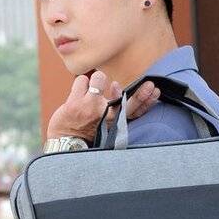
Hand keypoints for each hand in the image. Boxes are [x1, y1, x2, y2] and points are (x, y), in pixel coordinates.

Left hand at [46, 70, 160, 143]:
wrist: (64, 139)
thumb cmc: (85, 126)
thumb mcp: (103, 119)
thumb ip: (113, 103)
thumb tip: (117, 84)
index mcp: (112, 121)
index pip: (134, 111)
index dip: (146, 100)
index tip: (154, 91)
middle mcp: (104, 116)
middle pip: (128, 102)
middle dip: (141, 93)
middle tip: (149, 85)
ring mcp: (90, 108)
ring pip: (99, 78)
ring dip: (95, 81)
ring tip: (89, 92)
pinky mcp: (75, 102)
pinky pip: (82, 80)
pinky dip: (80, 84)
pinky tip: (78, 93)